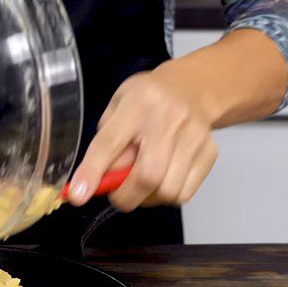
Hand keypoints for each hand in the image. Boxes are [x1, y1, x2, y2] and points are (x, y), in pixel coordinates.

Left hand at [68, 68, 218, 211]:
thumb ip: (106, 141)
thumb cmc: (147, 100)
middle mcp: (169, 119)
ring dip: (146, 198)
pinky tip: (161, 179)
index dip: (93, 172)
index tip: (78, 195)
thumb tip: (100, 179)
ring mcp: (194, 138)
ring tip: (141, 181)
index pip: (110, 143)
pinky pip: (184, 194)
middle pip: (147, 175)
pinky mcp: (209, 154)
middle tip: (117, 194)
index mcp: (138, 103)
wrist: (193, 88)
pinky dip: (166, 196)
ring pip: (167, 191)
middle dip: (125, 196)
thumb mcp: (117, 107)